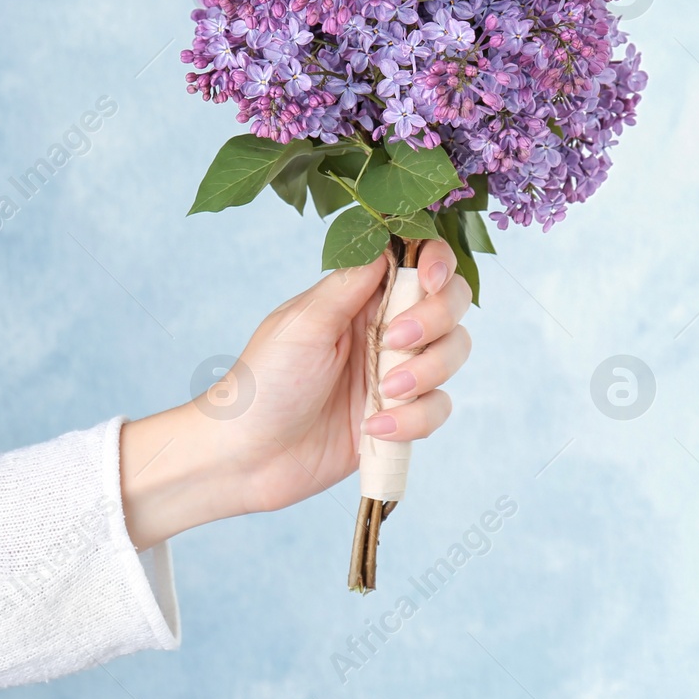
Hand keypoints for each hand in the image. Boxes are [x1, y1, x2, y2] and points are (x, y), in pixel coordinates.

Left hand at [119, 240, 471, 549]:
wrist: (246, 457)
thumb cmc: (263, 382)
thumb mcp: (303, 322)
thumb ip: (351, 283)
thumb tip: (390, 242)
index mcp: (360, 297)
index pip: (418, 262)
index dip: (436, 263)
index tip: (429, 280)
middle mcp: (385, 328)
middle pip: (451, 303)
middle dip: (436, 319)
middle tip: (394, 342)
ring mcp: (397, 373)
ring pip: (452, 353)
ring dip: (427, 372)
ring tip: (385, 393)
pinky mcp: (401, 417)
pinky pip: (438, 408)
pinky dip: (414, 419)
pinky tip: (374, 428)